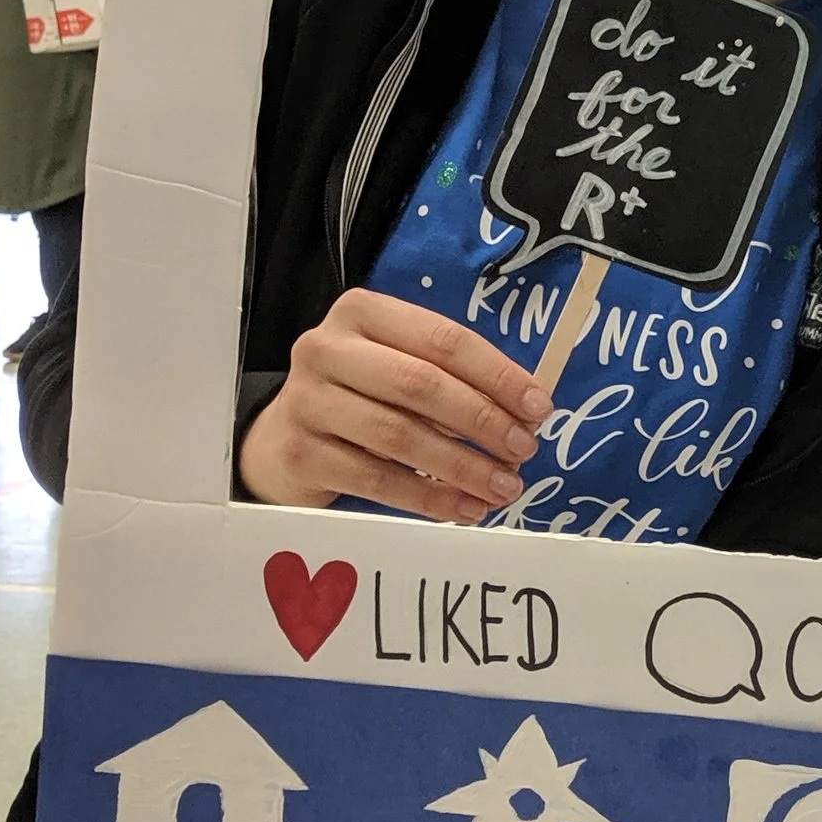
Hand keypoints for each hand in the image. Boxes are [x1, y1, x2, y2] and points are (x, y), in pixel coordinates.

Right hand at [235, 288, 543, 521]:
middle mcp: (326, 348)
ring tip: (504, 487)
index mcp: (362, 313)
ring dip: (462, 466)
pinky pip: (377, 480)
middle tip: (524, 451)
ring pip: (400, 436)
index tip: (539, 408)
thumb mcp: (399, 368)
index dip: (497, 375)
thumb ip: (451, 377)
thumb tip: (527, 411)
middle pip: (421, 385)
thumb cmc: (360, 397)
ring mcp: (307, 401)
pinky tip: (465, 509)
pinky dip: (429, 497)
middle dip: (483, 421)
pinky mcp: (301, 453)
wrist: (282, 441)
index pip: (444, 340)